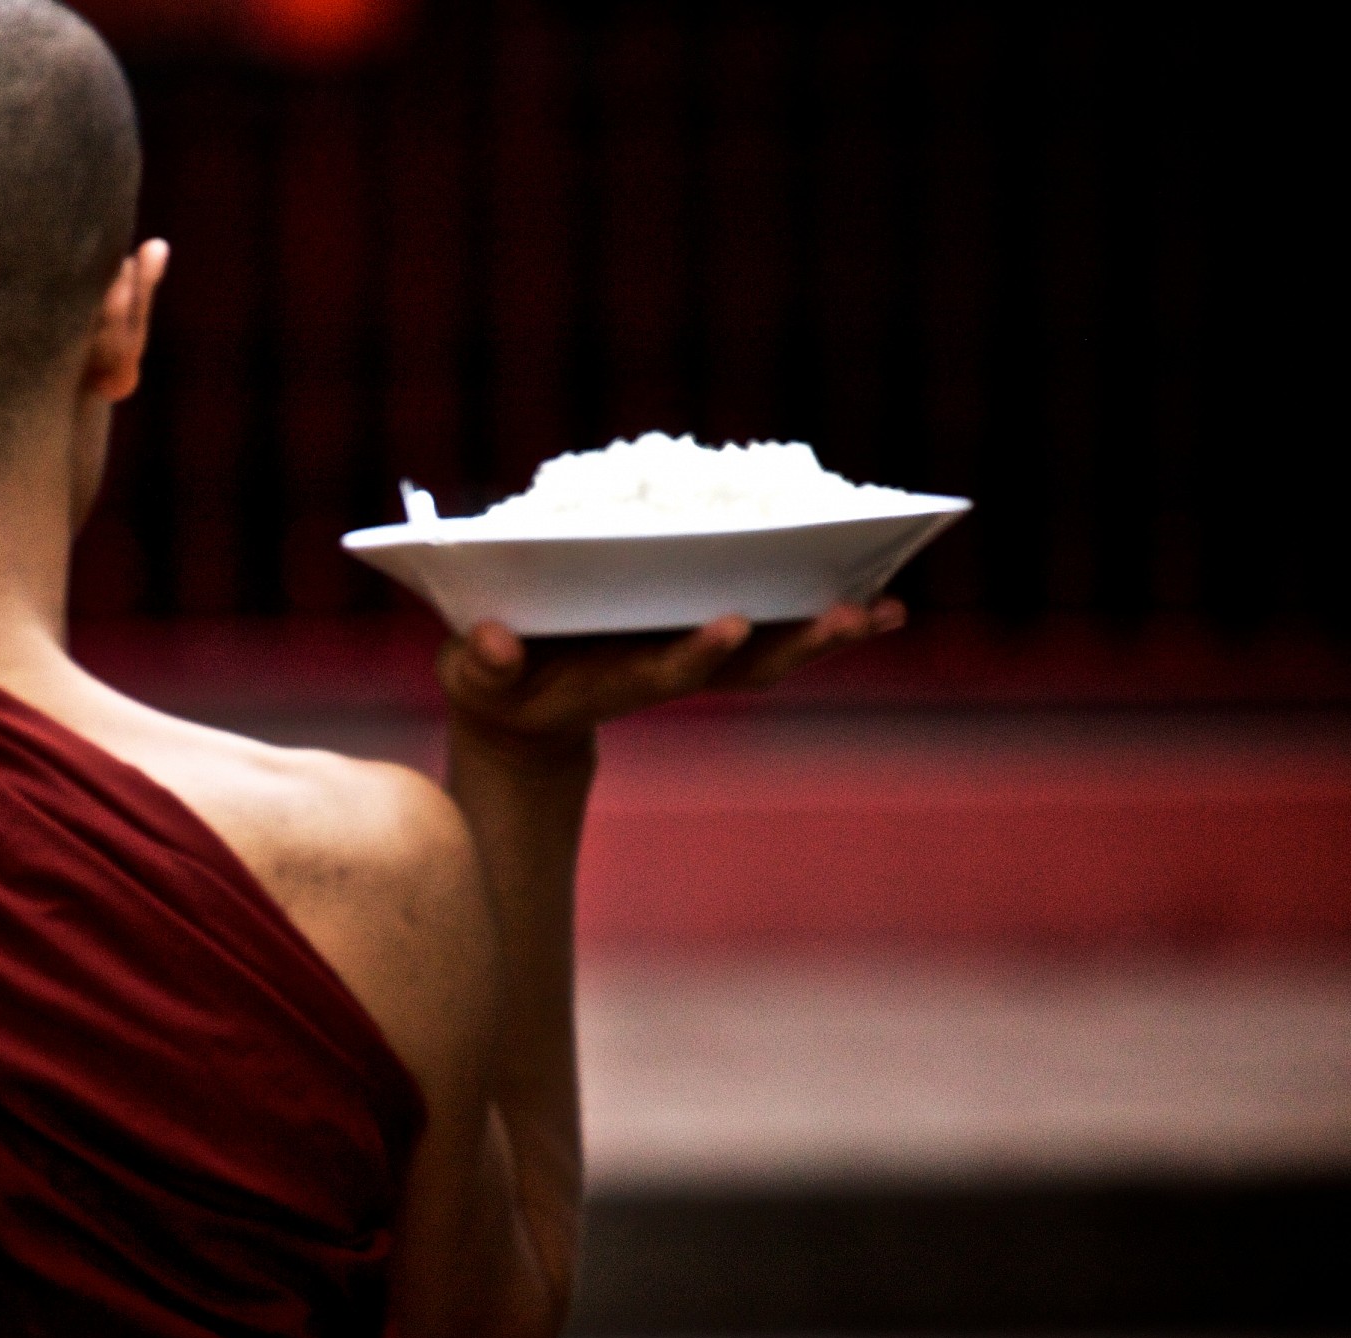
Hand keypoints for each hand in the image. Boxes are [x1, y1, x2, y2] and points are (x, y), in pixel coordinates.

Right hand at [437, 598, 904, 755]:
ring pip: (771, 652)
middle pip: (740, 667)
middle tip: (850, 615)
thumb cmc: (495, 686)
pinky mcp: (704, 642)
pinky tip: (882, 604)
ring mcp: (691, 658)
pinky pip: (776, 633)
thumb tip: (496, 643)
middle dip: (796, 644)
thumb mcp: (474, 677)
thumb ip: (481, 663)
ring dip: (827, 634)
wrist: (527, 709)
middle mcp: (665, 670)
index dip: (695, 651)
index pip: (659, 669)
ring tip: (887, 610)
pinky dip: (824, 621)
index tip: (733, 623)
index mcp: (611, 679)